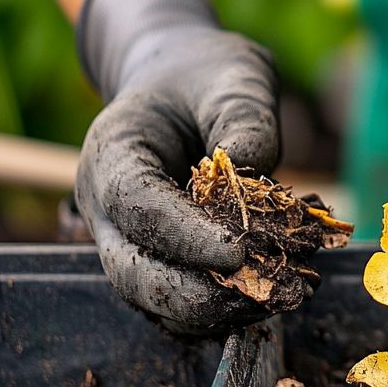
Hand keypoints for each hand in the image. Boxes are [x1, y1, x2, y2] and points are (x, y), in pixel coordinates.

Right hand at [75, 0, 281, 333]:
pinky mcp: (156, 261)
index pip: (138, 210)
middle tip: (268, 293)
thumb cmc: (204, 75)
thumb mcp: (235, 76)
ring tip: (282, 297)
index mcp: (111, 156)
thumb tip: (259, 180)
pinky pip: (178, 302)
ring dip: (214, 310)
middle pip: (133, 274)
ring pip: (155, 300)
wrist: (180, 81)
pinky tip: (273, 296)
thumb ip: (245, 118)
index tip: (240, 254)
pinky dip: (220, 308)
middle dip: (198, 294)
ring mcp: (125, 241)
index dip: (186, 239)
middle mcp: (105, 209)